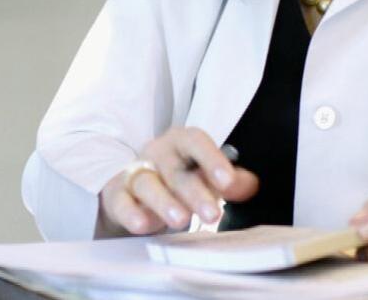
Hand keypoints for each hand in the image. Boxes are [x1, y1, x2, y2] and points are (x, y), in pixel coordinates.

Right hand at [97, 127, 258, 235]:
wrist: (135, 188)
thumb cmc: (177, 179)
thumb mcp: (205, 176)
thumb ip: (229, 181)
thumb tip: (250, 185)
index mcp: (181, 142)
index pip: (196, 142)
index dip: (212, 160)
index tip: (227, 182)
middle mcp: (156, 153)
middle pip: (175, 169)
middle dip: (194, 192)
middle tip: (212, 214)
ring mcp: (135, 173)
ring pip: (147, 183)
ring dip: (164, 202)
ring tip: (181, 220)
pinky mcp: (117, 194)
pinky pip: (121, 201)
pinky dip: (130, 212)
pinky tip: (142, 224)